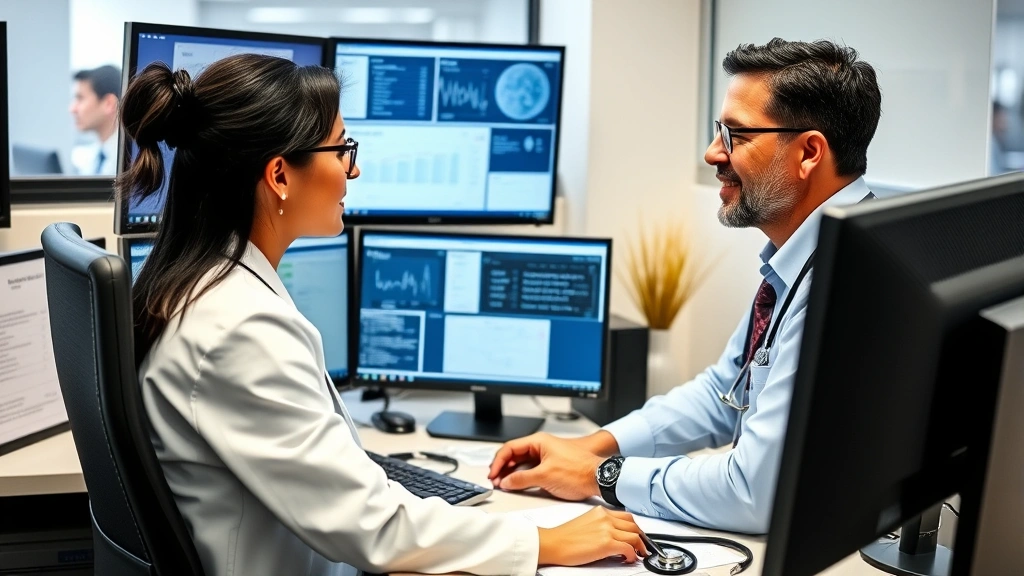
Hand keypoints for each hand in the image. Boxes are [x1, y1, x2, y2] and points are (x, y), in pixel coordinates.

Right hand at [487, 432, 604, 500]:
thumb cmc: (578, 471)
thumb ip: (522, 479)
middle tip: (495, 480)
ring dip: (511, 473)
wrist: (599, 478)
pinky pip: (531, 469)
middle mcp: (542, 446)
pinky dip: (522, 476)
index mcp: (539, 441)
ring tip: (503, 484)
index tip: (493, 474)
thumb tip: (507, 482)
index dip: (498, 461)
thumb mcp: (544, 476)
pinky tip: (517, 484)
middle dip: (503, 468)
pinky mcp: (552, 466)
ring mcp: (547, 456)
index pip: (510, 448)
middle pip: (514, 454)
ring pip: (522, 463)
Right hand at [537, 506, 647, 565]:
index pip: (626, 517)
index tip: (637, 536)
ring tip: (638, 554)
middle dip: (641, 537)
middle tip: (642, 546)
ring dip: (640, 547)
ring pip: (635, 536)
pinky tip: (628, 559)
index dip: (635, 528)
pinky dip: (632, 555)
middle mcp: (605, 517)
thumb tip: (613, 535)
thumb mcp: (586, 522)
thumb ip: (601, 525)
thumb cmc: (564, 537)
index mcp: (600, 511)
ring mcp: (607, 529)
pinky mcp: (606, 543)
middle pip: (634, 525)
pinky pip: (629, 549)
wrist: (553, 543)